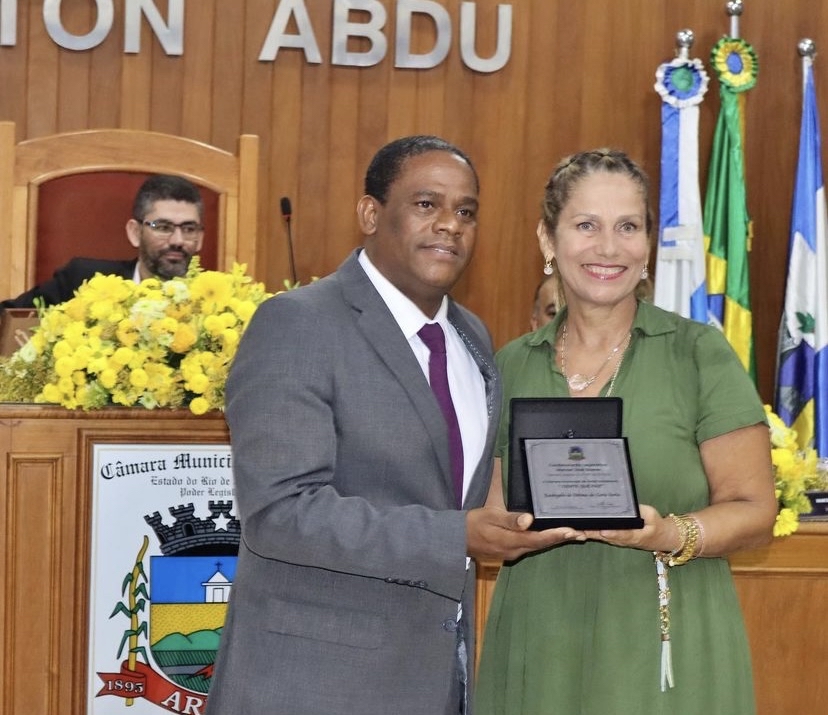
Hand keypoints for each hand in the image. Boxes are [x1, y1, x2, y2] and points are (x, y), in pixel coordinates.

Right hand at [466, 504, 584, 561]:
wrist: (457, 539)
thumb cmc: (473, 523)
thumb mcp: (489, 515)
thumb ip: (509, 519)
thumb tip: (528, 520)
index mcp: (511, 541)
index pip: (539, 539)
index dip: (556, 536)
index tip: (572, 531)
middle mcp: (515, 550)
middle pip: (543, 544)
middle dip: (562, 538)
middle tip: (583, 532)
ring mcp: (513, 552)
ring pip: (538, 546)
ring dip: (555, 539)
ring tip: (574, 533)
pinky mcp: (510, 550)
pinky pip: (531, 545)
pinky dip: (544, 540)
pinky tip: (552, 535)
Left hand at [583, 504, 669, 551]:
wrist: (659, 537)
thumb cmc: (654, 524)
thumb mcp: (651, 514)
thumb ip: (640, 510)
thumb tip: (629, 504)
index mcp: (635, 535)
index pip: (621, 534)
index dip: (612, 533)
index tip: (603, 531)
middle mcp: (622, 539)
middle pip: (604, 536)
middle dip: (591, 532)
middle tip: (578, 527)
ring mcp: (616, 540)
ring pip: (599, 536)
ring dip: (587, 532)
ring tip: (573, 526)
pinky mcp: (612, 538)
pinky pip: (599, 535)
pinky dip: (589, 531)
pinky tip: (578, 526)